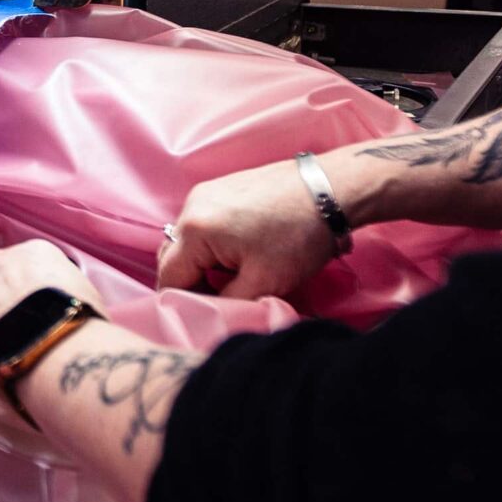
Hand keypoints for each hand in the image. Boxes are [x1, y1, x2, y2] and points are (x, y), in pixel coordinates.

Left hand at [0, 240, 101, 409]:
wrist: (54, 348)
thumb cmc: (79, 324)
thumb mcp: (85, 292)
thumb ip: (64, 289)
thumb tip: (62, 304)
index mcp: (30, 252)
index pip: (23, 267)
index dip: (28, 293)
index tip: (34, 311)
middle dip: (2, 305)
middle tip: (18, 333)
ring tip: (4, 353)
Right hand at [156, 157, 341, 298]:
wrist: (331, 190)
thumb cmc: (299, 236)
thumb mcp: (263, 283)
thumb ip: (226, 304)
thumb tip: (210, 314)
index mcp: (194, 229)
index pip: (169, 279)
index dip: (185, 303)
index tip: (212, 314)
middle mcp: (190, 206)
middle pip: (173, 258)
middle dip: (192, 283)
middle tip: (222, 299)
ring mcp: (205, 192)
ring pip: (188, 242)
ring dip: (203, 263)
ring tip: (236, 275)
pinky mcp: (221, 187)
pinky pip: (202, 225)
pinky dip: (213, 245)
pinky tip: (242, 252)